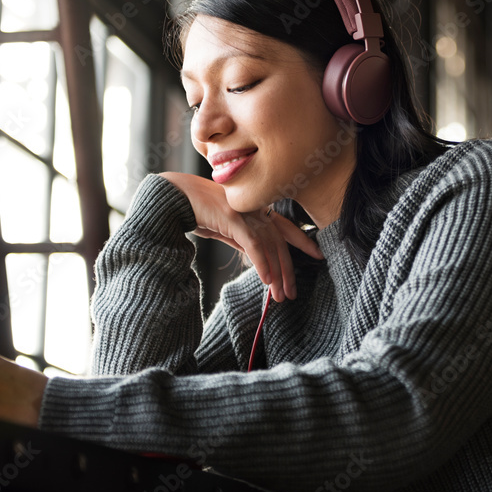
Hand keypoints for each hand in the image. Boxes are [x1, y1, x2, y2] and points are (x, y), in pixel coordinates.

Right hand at [159, 172, 323, 301]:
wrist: (173, 196)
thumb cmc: (197, 210)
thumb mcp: (224, 227)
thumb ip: (241, 238)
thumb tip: (256, 257)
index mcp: (255, 209)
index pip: (286, 227)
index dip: (303, 241)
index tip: (318, 254)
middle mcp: (255, 209)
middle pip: (280, 242)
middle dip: (288, 270)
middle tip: (293, 293)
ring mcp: (246, 212)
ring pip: (270, 247)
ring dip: (277, 274)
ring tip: (281, 296)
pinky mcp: (234, 219)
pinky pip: (254, 245)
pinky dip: (263, 264)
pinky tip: (268, 280)